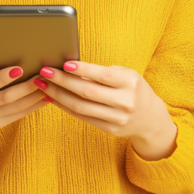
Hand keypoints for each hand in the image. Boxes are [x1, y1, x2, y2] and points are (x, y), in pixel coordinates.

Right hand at [0, 59, 49, 138]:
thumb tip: (8, 49)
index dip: (3, 77)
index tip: (20, 68)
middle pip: (5, 98)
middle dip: (26, 87)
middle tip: (41, 76)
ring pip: (15, 108)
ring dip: (34, 97)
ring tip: (48, 86)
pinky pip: (18, 116)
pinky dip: (33, 107)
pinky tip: (44, 98)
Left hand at [34, 61, 168, 141]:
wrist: (150, 118)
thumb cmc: (133, 89)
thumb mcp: (127, 75)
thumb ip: (104, 73)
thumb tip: (71, 67)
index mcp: (130, 83)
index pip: (103, 76)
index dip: (83, 70)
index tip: (64, 64)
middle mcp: (125, 102)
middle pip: (87, 92)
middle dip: (62, 81)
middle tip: (44, 72)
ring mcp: (117, 118)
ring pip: (81, 106)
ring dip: (58, 95)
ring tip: (43, 85)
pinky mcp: (110, 130)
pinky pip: (82, 117)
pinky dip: (65, 107)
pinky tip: (53, 98)